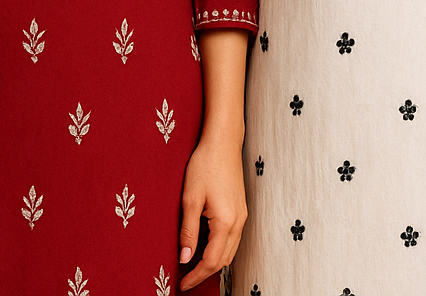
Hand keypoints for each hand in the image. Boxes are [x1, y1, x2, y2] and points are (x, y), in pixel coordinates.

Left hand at [178, 133, 247, 290]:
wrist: (223, 143)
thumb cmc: (205, 165)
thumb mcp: (190, 199)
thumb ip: (188, 231)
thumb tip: (185, 258)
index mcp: (226, 222)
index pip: (212, 261)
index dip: (196, 275)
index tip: (183, 283)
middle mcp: (238, 223)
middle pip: (224, 260)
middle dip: (205, 273)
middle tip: (186, 278)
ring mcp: (242, 217)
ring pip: (230, 251)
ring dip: (213, 262)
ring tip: (192, 266)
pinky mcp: (240, 210)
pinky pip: (232, 239)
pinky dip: (219, 249)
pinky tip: (205, 247)